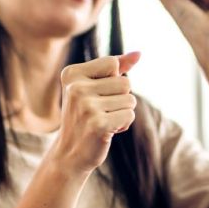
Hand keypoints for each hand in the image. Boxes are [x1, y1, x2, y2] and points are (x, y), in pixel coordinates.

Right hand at [51, 52, 140, 174]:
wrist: (70, 154)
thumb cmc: (85, 116)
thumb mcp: (94, 87)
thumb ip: (116, 67)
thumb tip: (139, 53)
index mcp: (71, 74)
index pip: (112, 63)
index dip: (113, 79)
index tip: (96, 94)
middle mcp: (76, 88)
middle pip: (125, 82)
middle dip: (120, 98)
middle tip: (101, 112)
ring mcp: (86, 106)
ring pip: (130, 99)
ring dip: (123, 112)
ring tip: (104, 121)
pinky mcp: (98, 124)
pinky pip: (129, 115)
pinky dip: (123, 124)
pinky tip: (107, 131)